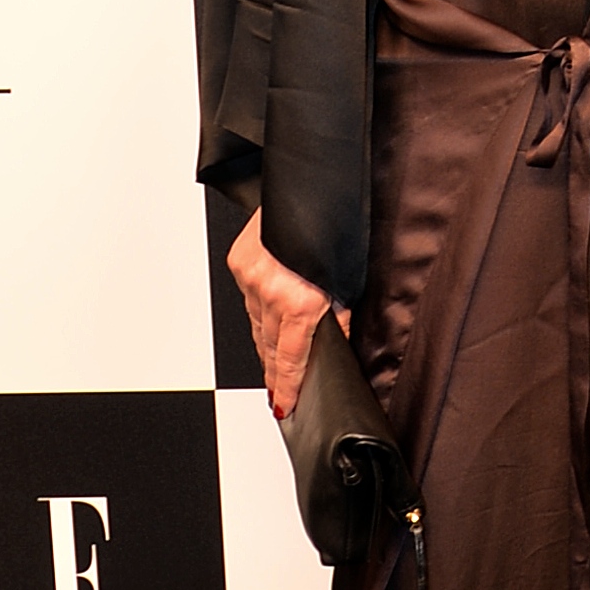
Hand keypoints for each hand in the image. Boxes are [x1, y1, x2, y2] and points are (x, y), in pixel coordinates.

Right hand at [226, 209, 343, 418]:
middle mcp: (269, 292)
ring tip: (275, 361)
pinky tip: (268, 318)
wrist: (310, 183)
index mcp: (299, 302)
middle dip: (276, 369)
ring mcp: (250, 277)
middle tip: (281, 391)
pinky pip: (249, 296)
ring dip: (267, 340)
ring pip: (256, 322)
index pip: (289, 358)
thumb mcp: (349, 277)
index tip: (284, 405)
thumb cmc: (335, 225)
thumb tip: (335, 336)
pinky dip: (259, 309)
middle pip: (268, 345)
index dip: (287, 385)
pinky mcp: (240, 261)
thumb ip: (339, 312)